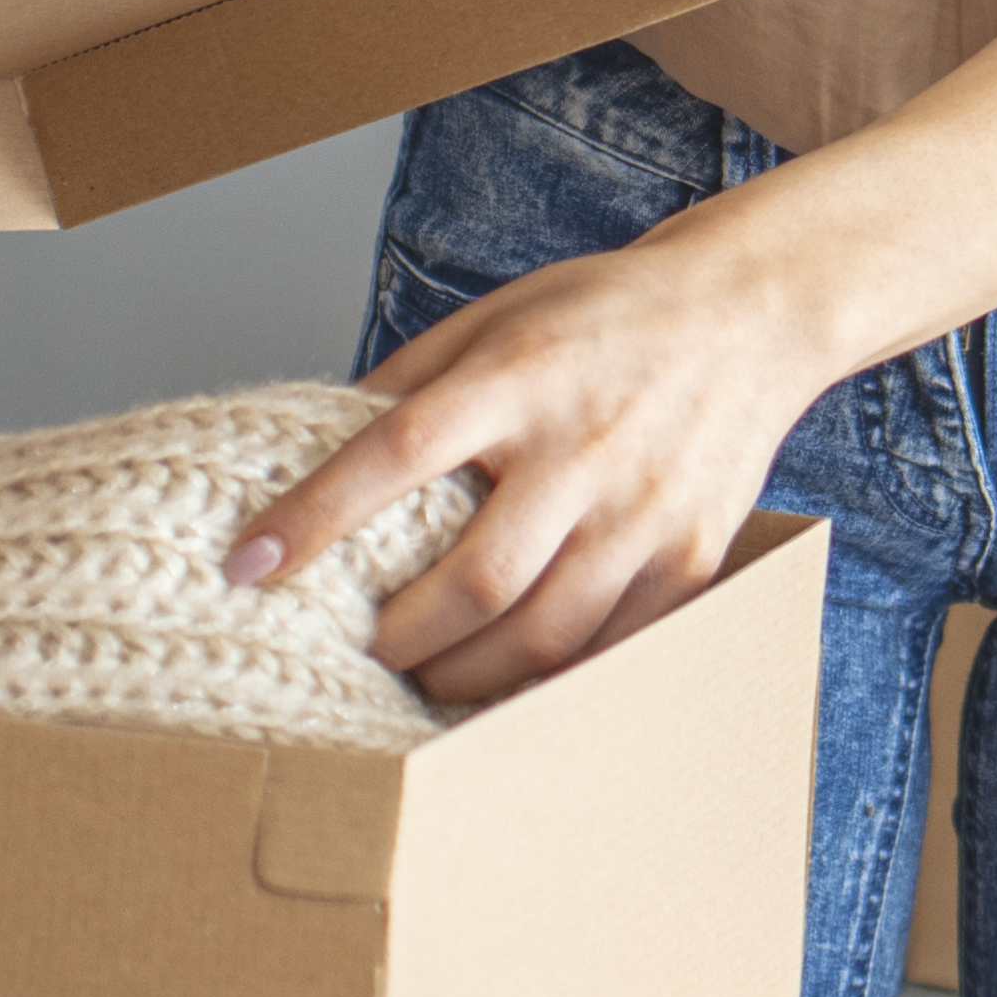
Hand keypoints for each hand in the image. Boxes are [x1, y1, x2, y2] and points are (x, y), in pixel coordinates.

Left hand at [233, 225, 826, 710]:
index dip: (315, 515)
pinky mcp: (691, 558)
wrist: (748, 315)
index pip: (399, 450)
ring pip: (543, 635)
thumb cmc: (602, 317)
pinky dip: (545, 679)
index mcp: (522, 374)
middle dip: (396, 637)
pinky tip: (502, 681)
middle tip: (351, 650)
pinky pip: (608, 649)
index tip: (247, 566)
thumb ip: (408, 385)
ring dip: (464, 676)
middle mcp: (586, 446)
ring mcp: (646, 512)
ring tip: (420, 678)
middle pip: (476, 578)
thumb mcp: (494, 318)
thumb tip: (313, 461)